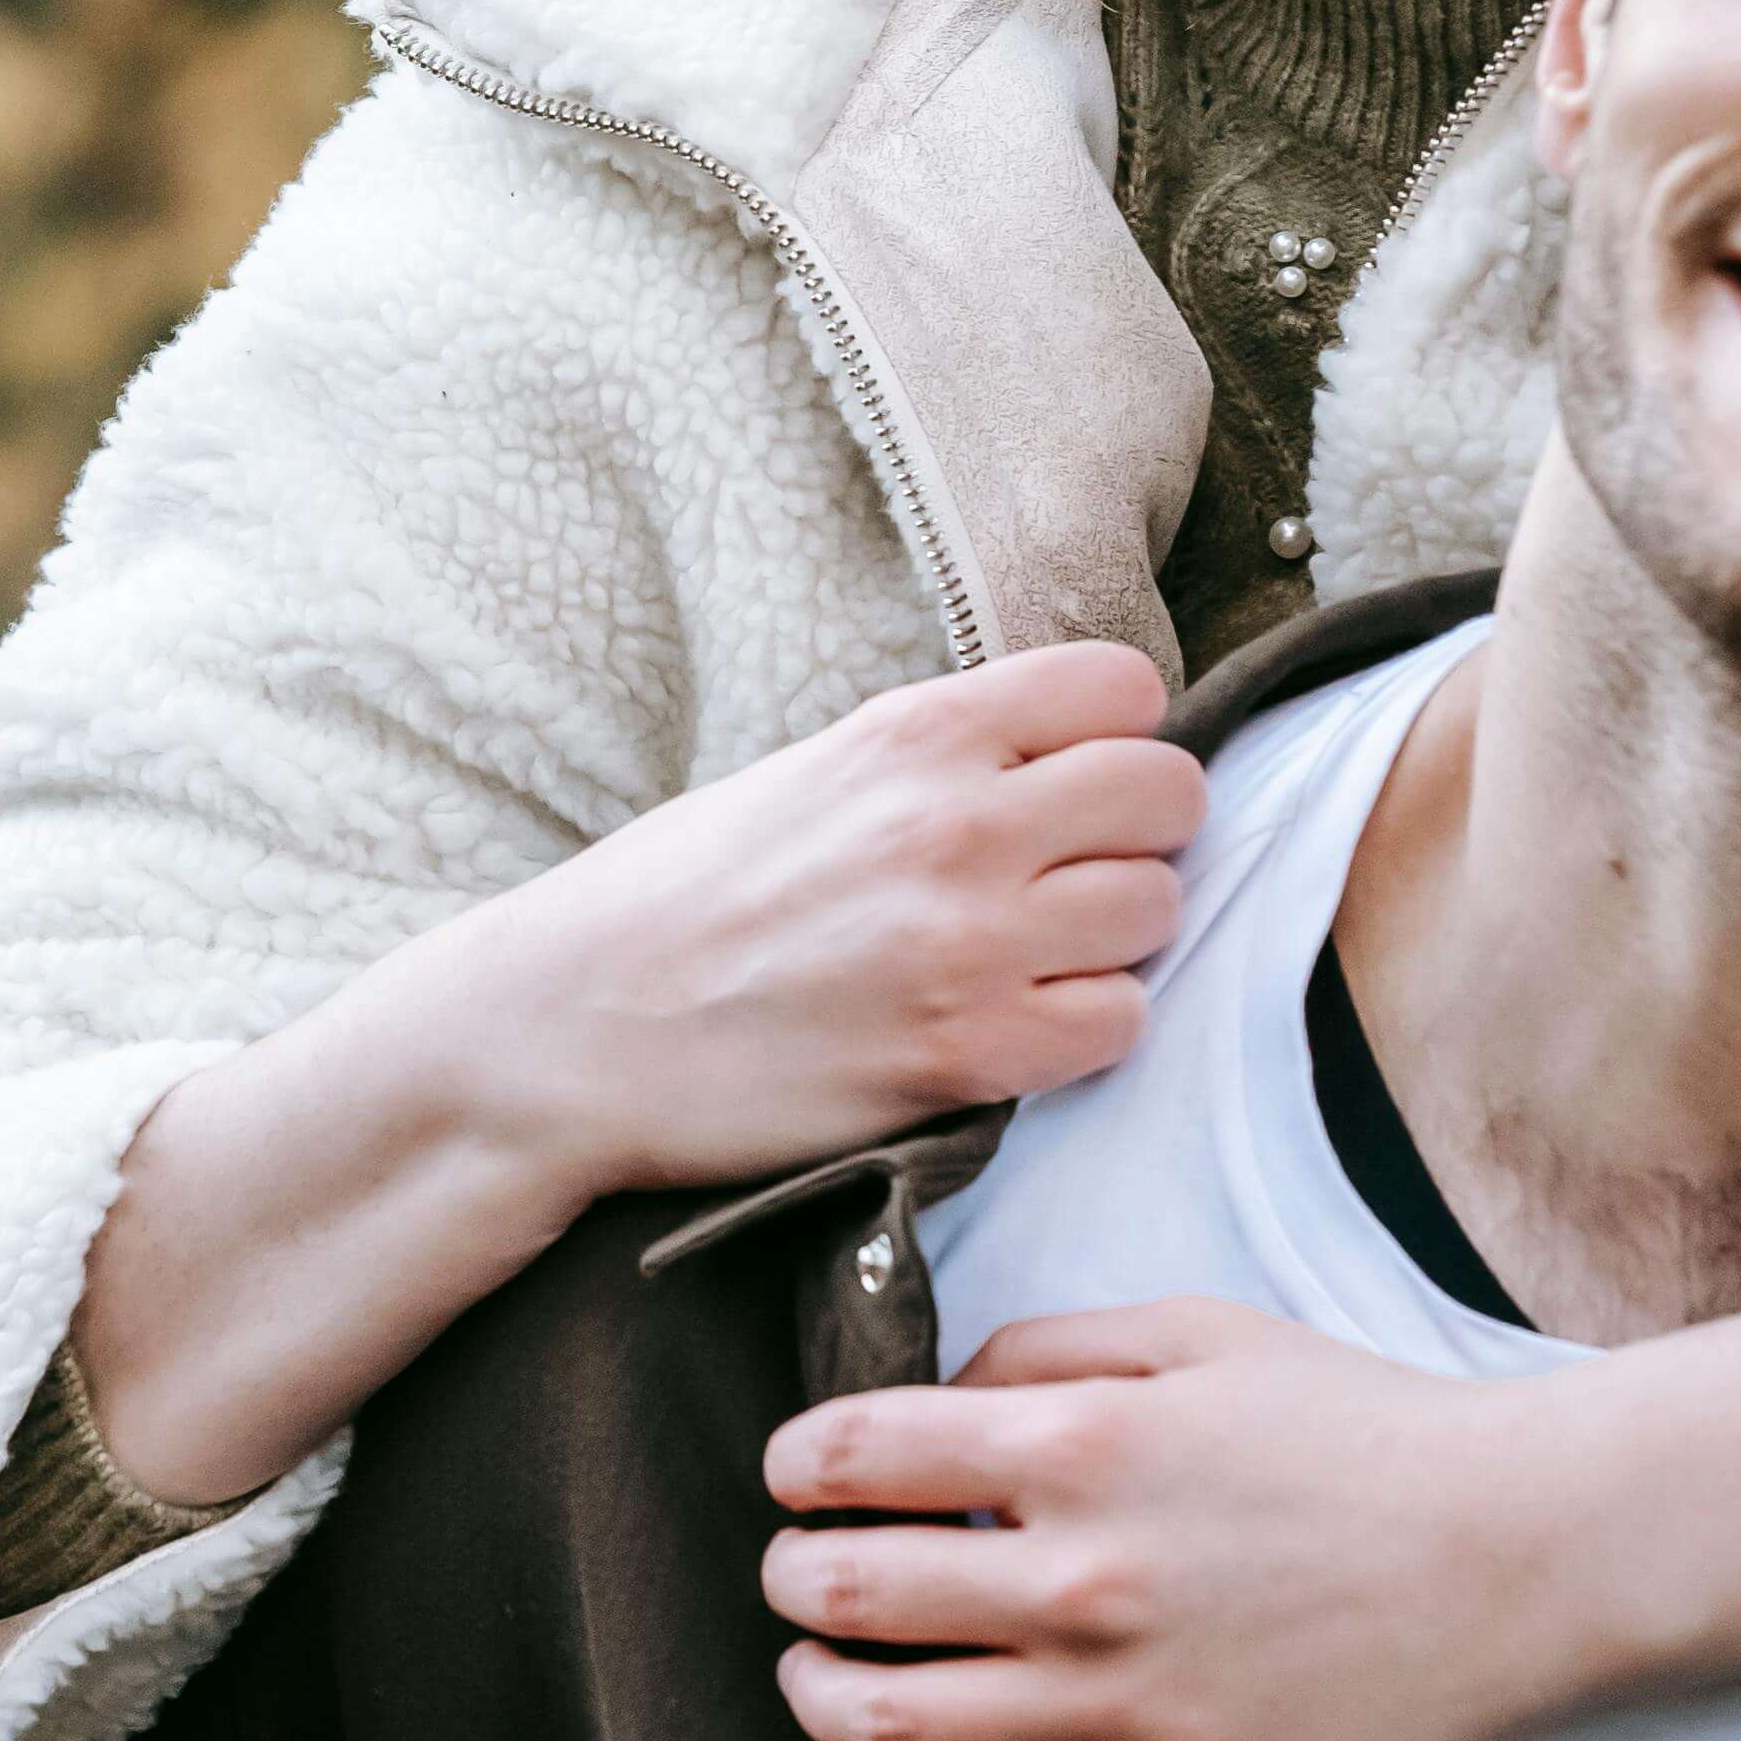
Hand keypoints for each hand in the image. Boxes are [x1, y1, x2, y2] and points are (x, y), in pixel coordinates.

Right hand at [67, 643, 1195, 1510]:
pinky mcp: (965, 1053)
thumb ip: (936, 758)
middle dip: (1138, 839)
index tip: (1074, 784)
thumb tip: (1058, 757)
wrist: (571, 1030)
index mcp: (915, 732)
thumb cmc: (675, 902)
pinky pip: (1119, 1024)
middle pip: (1170, 795)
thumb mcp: (807, 775)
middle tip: (1072, 879)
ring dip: (1112, 942)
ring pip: (1157, 912)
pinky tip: (1016, 1027)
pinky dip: (1084, 1031)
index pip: (1124, 687)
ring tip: (1033, 960)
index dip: (1118, 737)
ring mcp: (968, 939)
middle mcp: (957, 821)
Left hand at [759, 1297, 1593, 1740]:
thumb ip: (1041, 1347)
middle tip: (794, 1570)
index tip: (795, 1475)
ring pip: (885, 1719)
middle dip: (788, 1578)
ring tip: (813, 1671)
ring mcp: (1117, 1697)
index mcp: (1082, 1438)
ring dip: (813, 1693)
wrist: (1511, 1558)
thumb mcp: (1196, 1330)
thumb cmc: (1356, 1428)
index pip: (855, 1456)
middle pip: (844, 1592)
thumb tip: (930, 1400)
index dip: (795, 1465)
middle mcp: (1081, 1574)